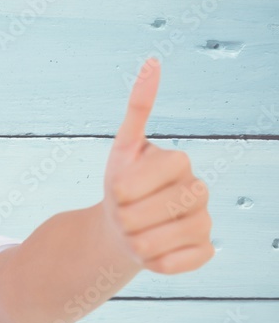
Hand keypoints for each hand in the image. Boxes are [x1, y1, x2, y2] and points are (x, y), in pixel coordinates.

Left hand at [100, 57, 213, 273]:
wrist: (118, 230)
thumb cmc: (120, 188)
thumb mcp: (121, 150)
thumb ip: (138, 109)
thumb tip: (153, 60)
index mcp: (180, 162)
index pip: (163, 172)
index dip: (129, 186)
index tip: (116, 191)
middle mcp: (199, 189)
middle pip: (166, 207)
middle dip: (130, 216)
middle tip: (122, 215)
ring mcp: (205, 220)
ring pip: (170, 238)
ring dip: (138, 241)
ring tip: (131, 234)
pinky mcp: (204, 250)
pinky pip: (180, 262)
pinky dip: (156, 262)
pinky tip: (149, 253)